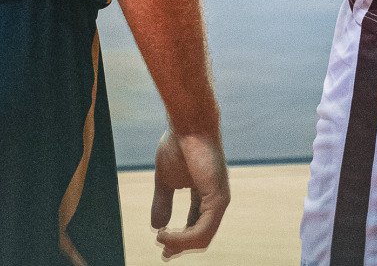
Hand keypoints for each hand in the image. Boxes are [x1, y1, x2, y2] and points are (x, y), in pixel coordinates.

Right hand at [152, 129, 229, 258]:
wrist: (188, 124)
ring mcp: (220, 200)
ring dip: (178, 244)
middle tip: (164, 254)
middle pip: (200, 235)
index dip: (180, 238)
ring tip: (161, 239)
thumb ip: (162, 202)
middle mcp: (216, 199)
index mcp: (205, 194)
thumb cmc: (178, 145)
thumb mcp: (165, 180)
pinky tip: (165, 233)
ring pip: (201, 238)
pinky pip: (202, 230)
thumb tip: (156, 227)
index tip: (162, 247)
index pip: (196, 224)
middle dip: (181, 246)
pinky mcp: (218, 198)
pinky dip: (182, 238)